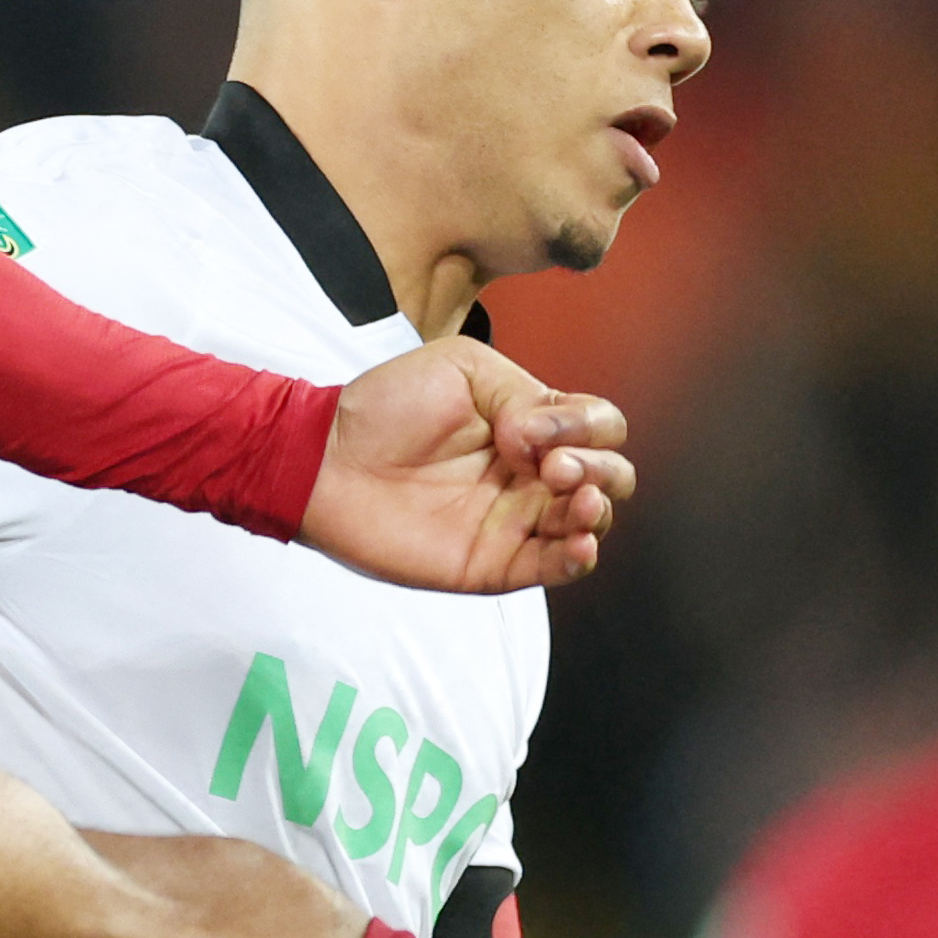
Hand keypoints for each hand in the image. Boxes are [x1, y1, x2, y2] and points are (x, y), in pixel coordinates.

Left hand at [303, 336, 631, 594]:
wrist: (328, 459)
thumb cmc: (387, 407)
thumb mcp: (463, 369)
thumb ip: (523, 393)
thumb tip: (546, 442)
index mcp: (531, 425)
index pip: (599, 427)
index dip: (587, 426)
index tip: (529, 428)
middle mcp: (532, 473)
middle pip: (610, 475)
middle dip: (600, 468)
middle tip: (552, 466)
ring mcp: (517, 520)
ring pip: (592, 522)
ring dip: (596, 509)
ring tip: (572, 498)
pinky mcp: (496, 563)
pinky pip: (556, 568)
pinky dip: (579, 558)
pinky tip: (579, 542)